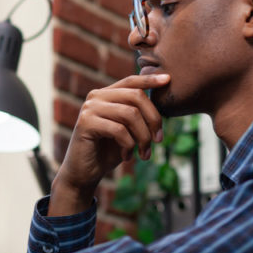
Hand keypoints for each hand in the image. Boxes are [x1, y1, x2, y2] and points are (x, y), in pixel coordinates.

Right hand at [49, 74, 168, 215]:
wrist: (84, 173)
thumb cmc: (107, 151)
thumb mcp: (127, 130)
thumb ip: (138, 115)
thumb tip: (161, 105)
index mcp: (106, 95)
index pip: (131, 81)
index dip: (150, 79)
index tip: (168, 80)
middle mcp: (96, 97)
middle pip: (136, 96)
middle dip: (153, 119)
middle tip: (159, 141)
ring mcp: (90, 108)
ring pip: (130, 114)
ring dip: (143, 137)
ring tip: (144, 154)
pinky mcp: (86, 123)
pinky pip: (119, 130)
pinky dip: (129, 145)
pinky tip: (126, 157)